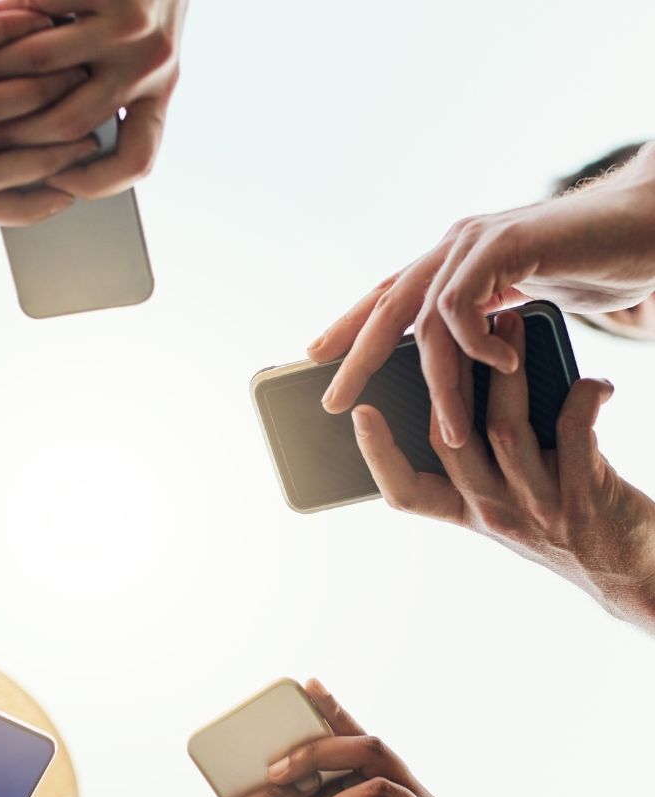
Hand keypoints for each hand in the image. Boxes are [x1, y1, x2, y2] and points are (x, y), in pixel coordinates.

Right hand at [0, 0, 186, 198]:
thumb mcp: (140, 50)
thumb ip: (109, 94)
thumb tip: (41, 142)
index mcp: (161, 88)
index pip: (137, 160)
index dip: (95, 182)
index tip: (56, 186)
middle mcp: (152, 61)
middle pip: (70, 121)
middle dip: (12, 132)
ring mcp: (129, 23)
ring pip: (42, 65)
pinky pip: (36, 11)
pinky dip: (1, 23)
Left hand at [310, 142, 654, 447]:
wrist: (651, 225)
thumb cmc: (593, 266)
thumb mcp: (520, 305)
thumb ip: (482, 327)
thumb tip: (452, 370)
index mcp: (452, 261)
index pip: (388, 295)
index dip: (349, 325)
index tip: (314, 357)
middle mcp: (454, 247)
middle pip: (388, 306)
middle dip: (356, 357)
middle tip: (332, 401)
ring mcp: (475, 241)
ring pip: (429, 320)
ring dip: (439, 384)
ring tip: (450, 432)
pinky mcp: (503, 243)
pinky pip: (464, 303)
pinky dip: (478, 344)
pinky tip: (502, 368)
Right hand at [351, 310, 654, 631]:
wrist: (631, 571)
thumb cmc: (566, 525)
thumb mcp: (509, 506)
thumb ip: (480, 465)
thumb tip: (459, 393)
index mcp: (467, 514)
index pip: (404, 493)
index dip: (376, 454)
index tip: (360, 411)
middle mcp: (493, 513)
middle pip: (449, 442)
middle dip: (448, 379)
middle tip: (456, 327)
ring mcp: (537, 508)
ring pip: (504, 429)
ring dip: (508, 373)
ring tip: (516, 325)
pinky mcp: (585, 496)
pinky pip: (574, 433)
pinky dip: (581, 397)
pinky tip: (595, 384)